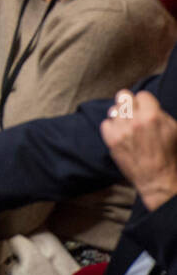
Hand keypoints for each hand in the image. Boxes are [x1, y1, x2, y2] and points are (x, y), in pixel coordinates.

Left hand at [101, 90, 176, 211]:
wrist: (158, 179)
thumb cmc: (170, 155)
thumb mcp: (174, 130)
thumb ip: (161, 114)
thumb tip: (148, 104)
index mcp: (153, 116)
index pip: (142, 94)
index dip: (146, 103)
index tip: (147, 110)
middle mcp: (135, 120)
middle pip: (123, 96)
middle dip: (130, 103)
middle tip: (134, 112)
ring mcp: (121, 130)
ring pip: (113, 109)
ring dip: (121, 115)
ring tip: (128, 125)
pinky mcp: (111, 140)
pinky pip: (106, 123)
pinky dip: (112, 127)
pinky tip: (121, 134)